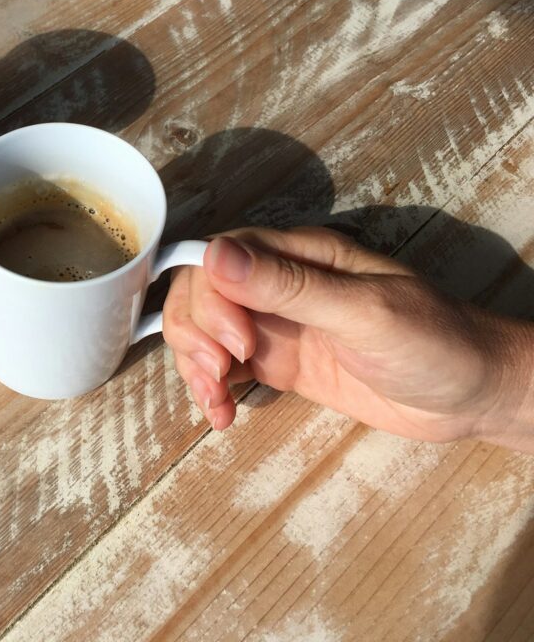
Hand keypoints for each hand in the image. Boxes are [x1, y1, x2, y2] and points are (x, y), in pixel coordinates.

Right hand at [162, 226, 533, 447]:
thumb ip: (287, 286)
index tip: (237, 343)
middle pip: (201, 292)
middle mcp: (278, 282)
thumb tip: (215, 254)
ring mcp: (275, 323)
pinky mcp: (278, 361)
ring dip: (195, 363)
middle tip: (220, 374)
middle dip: (197, 333)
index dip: (211, 297)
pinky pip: (224, 366)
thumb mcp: (361, 312)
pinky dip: (210, 388)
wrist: (473, 395)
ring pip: (204, 329)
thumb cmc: (433, 342)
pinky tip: (221, 413)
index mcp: (300, 253)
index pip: (220, 256)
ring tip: (217, 401)